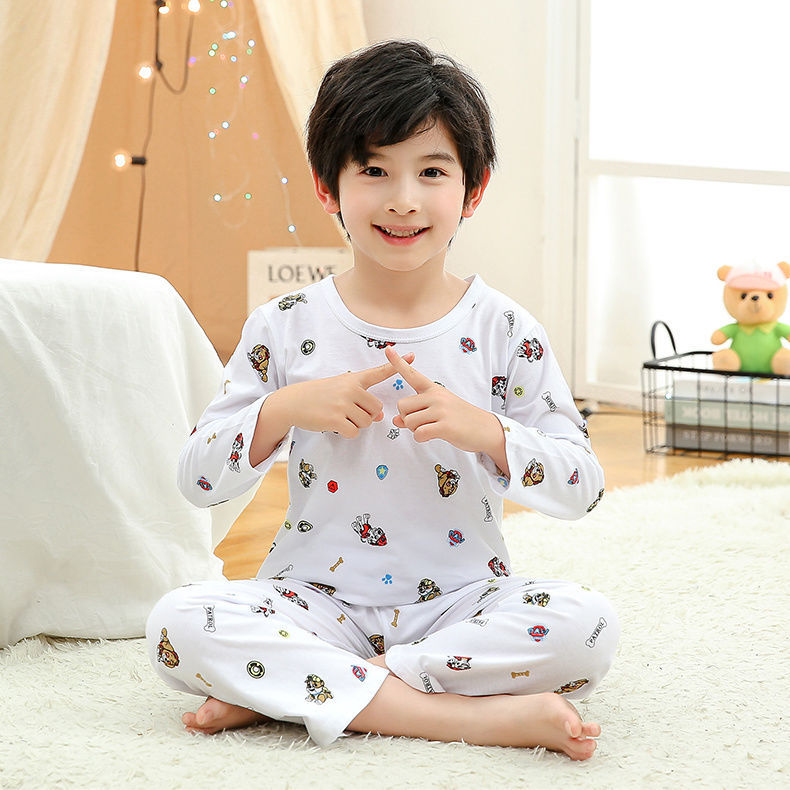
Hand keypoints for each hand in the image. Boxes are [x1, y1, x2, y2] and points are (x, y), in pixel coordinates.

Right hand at [273, 352, 414, 438]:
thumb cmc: (319, 395)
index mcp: (353, 379)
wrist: (293, 402)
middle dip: (366, 415)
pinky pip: (354, 432)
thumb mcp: (340, 388)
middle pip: (376, 409)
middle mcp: (350, 389)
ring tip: (339, 416)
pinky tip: (334, 424)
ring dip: (356, 424)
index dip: (396, 365)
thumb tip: (379, 415)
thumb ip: (362, 398)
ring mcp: (343, 404)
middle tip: (348, 412)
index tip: (412, 355)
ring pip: (366, 422)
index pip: (378, 372)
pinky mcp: (336, 419)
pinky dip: (346, 432)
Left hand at [385, 347, 504, 458]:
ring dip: (415, 430)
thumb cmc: (461, 420)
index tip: (388, 349)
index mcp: (434, 389)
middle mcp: (436, 396)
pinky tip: (433, 436)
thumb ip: (416, 414)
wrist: (486, 429)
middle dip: (408, 418)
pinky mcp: (445, 426)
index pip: (413, 374)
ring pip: (408, 421)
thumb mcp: (438, 412)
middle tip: (424, 423)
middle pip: (402, 406)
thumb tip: (396, 420)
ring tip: (432, 429)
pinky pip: (418, 433)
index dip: (398, 363)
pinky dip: (421, 438)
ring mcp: (441, 410)